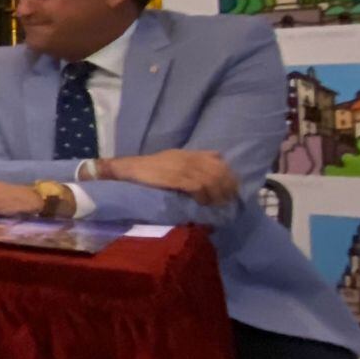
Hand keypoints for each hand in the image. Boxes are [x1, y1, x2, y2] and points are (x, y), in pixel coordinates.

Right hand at [101, 150, 238, 205]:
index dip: (227, 173)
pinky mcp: (177, 177)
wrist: (129, 169)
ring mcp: (183, 167)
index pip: (217, 159)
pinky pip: (198, 185)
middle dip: (227, 186)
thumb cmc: (147, 169)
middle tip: (228, 200)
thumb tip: (205, 175)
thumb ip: (187, 166)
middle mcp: (188, 158)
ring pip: (212, 178)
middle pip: (218, 169)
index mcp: (188, 154)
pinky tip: (202, 202)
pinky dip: (204, 195)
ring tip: (216, 204)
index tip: (230, 187)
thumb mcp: (171, 162)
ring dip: (217, 193)